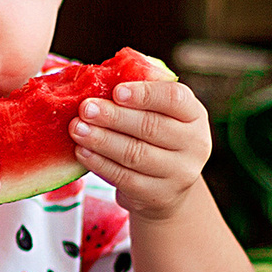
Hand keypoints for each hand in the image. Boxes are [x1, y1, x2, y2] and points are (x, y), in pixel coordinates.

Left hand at [71, 77, 210, 219]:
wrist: (166, 188)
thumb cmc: (156, 138)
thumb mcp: (159, 114)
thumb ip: (140, 95)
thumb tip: (102, 75)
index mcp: (194, 115)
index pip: (175, 99)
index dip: (145, 94)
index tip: (116, 91)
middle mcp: (194, 145)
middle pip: (151, 127)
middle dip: (114, 117)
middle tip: (85, 108)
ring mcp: (179, 174)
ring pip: (135, 154)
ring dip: (102, 140)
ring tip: (77, 128)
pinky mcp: (158, 195)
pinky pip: (124, 177)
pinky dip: (100, 163)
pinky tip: (82, 151)